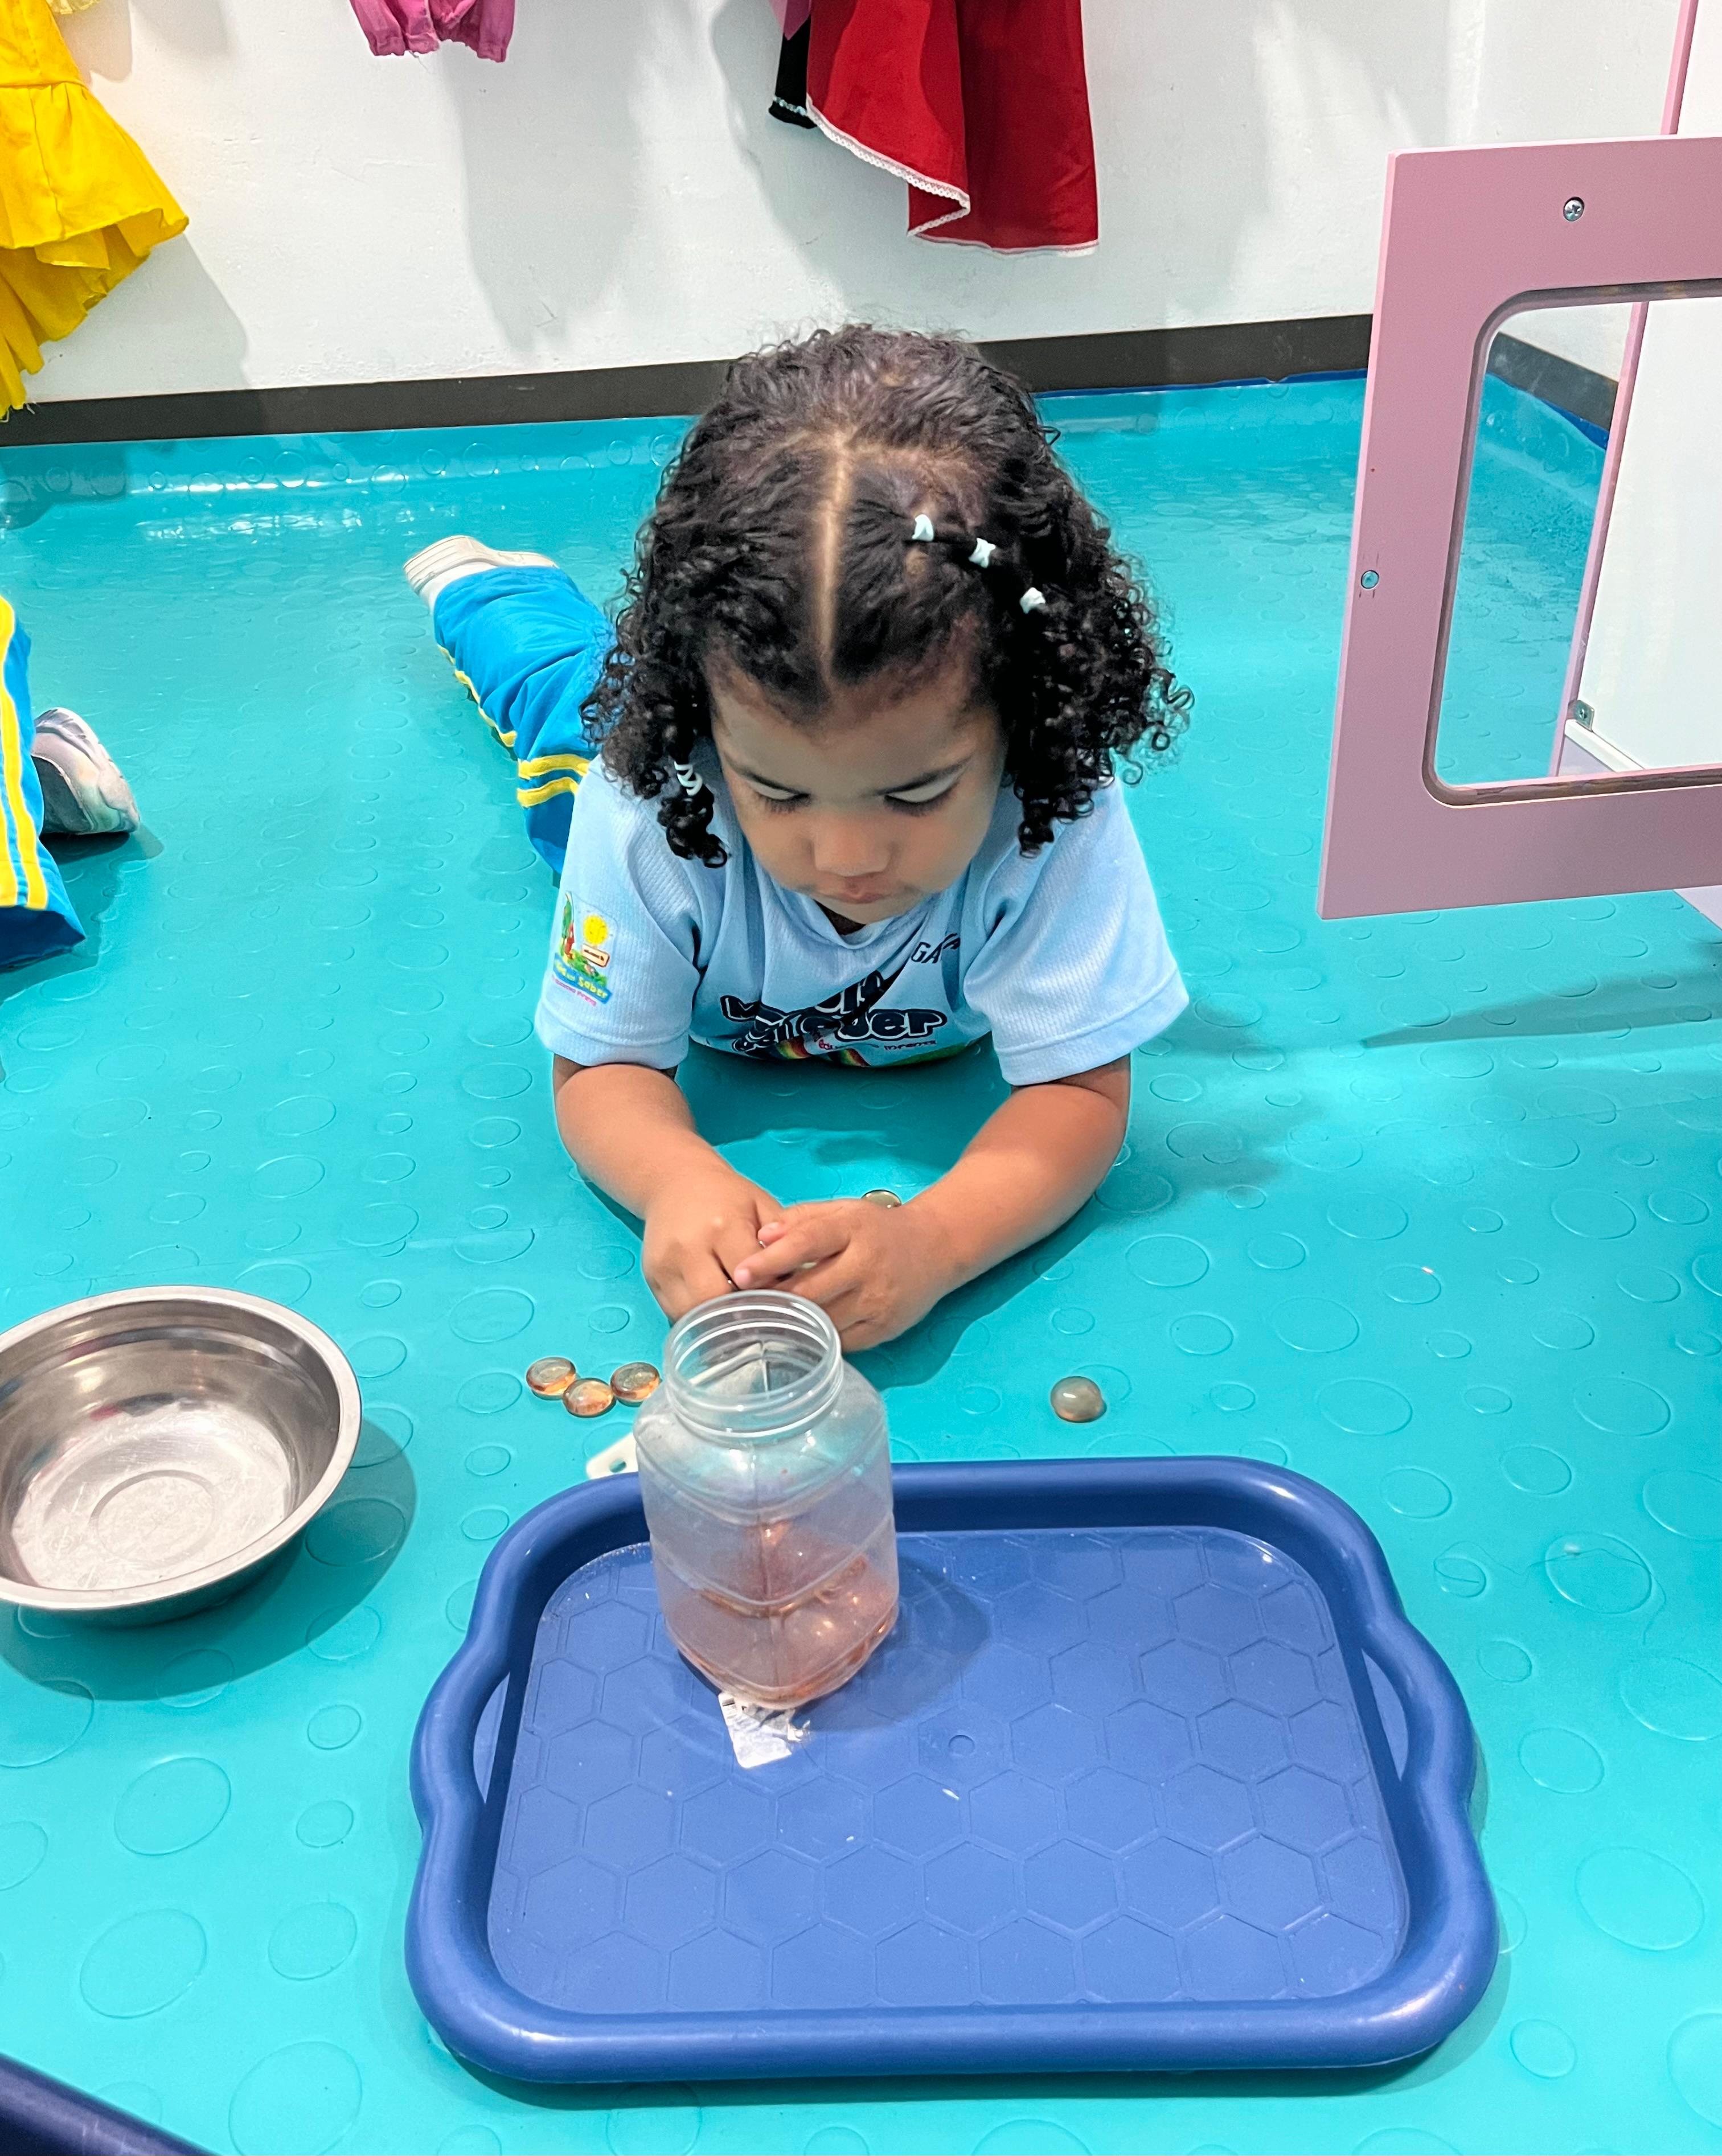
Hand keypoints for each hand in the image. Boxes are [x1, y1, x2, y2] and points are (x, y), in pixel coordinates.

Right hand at [642, 1166, 784, 1320]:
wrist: (675, 1182)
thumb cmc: (728, 1196)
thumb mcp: (763, 1207)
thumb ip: (783, 1242)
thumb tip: (801, 1284)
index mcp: (723, 1227)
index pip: (751, 1278)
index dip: (771, 1294)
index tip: (786, 1301)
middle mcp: (688, 1249)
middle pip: (719, 1303)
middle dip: (744, 1313)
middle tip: (763, 1316)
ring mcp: (665, 1267)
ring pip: (695, 1316)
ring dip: (720, 1322)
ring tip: (741, 1317)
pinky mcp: (652, 1280)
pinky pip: (678, 1315)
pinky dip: (700, 1320)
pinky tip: (717, 1314)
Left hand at [731, 1199, 955, 1349]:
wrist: (936, 1247)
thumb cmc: (877, 1228)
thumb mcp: (842, 1211)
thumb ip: (800, 1219)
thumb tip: (761, 1237)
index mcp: (854, 1229)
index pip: (807, 1242)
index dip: (771, 1260)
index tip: (740, 1273)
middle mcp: (867, 1265)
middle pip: (810, 1290)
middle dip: (773, 1299)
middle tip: (742, 1305)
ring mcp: (878, 1300)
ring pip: (823, 1320)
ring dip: (792, 1322)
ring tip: (765, 1320)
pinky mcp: (885, 1328)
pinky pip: (840, 1341)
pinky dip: (817, 1339)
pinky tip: (801, 1333)